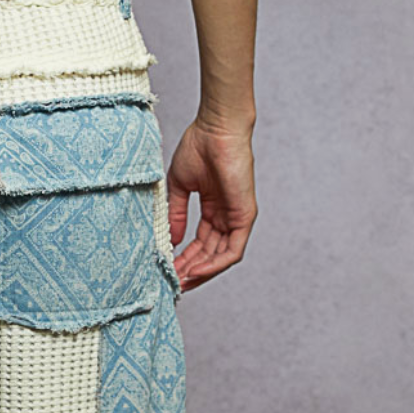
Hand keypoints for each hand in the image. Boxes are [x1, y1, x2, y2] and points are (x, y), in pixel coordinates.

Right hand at [166, 118, 256, 292]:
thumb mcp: (180, 187)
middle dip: (190, 271)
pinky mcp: (245, 216)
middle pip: (210, 255)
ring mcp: (237, 218)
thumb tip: (172, 241)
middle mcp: (227, 217)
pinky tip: (196, 271)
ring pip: (221, 258)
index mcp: (214, 210)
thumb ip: (176, 215)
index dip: (184, 259)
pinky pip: (232, 251)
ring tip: (181, 282)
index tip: (167, 271)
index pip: (200, 244)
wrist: (216, 129)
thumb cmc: (199, 147)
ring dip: (201, 273)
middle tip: (172, 283)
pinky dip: (214, 265)